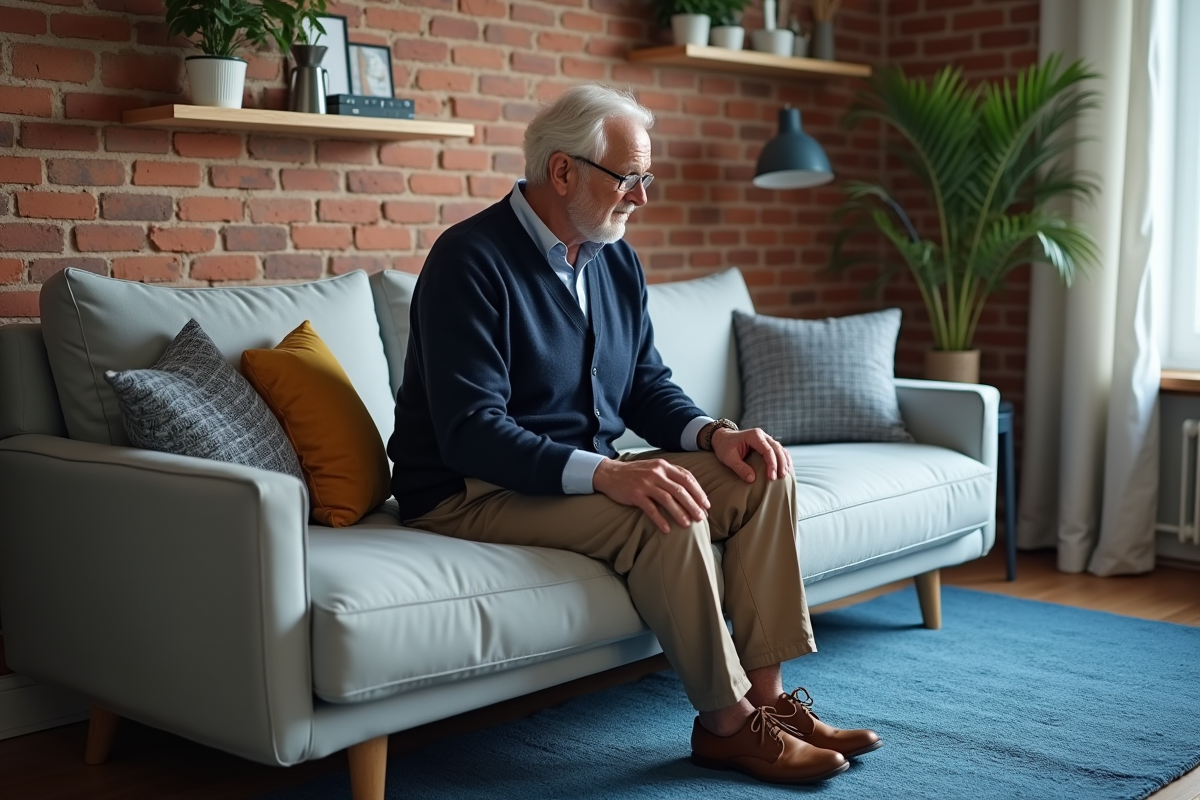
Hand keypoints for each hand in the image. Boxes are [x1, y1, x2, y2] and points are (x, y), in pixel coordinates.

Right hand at [592, 458, 709, 533]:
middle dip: (693, 505)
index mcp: (664, 466)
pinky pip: (651, 509)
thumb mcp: (654, 468)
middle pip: (680, 490)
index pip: (687, 478)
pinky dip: (660, 519)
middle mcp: (656, 473)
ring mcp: (645, 483)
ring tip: (688, 524)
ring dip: (680, 513)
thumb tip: (690, 489)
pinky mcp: (635, 494)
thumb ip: (670, 475)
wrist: (610, 473)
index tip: (706, 504)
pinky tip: (667, 529)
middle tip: (702, 517)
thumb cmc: (635, 473)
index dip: (698, 492)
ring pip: (668, 500)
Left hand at [711, 427, 791, 482]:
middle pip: (777, 449)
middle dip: (781, 464)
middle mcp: (763, 435)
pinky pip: (778, 450)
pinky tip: (786, 468)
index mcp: (754, 435)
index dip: (772, 464)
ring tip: (785, 474)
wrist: (722, 438)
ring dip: (784, 461)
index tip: (772, 477)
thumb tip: (752, 479)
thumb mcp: (729, 458)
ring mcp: (766, 439)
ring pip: (780, 449)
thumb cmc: (725, 446)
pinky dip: (783, 459)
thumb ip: (740, 468)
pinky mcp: (766, 444)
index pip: (767, 450)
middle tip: (781, 477)